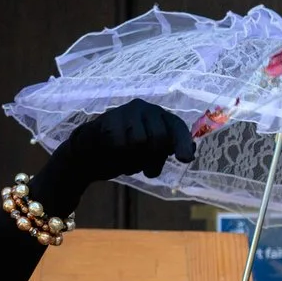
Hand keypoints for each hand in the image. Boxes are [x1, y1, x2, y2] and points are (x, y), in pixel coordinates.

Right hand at [29, 98, 194, 213]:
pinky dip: (119, 157)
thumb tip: (190, 151)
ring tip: (128, 160)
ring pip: (139, 141)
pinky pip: (120, 144)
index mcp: (160, 117)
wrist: (90, 155)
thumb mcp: (152, 154)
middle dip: (154, 159)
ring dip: (135, 159)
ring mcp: (126, 112)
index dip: (182, 143)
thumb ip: (170, 150)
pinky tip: (114, 154)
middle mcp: (145, 109)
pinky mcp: (108, 120)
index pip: (176, 127)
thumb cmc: (127, 154)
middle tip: (149, 171)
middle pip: (159, 138)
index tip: (185, 159)